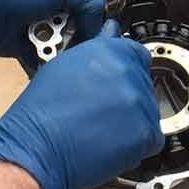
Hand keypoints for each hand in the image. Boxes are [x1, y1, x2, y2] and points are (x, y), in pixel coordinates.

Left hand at [0, 0, 105, 70]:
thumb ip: (91, 2)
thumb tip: (101, 29)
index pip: (101, 0)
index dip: (106, 17)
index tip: (107, 33)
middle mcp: (61, 4)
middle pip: (88, 29)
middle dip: (86, 40)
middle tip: (77, 45)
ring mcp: (45, 26)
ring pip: (70, 48)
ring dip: (66, 55)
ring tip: (56, 53)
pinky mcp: (30, 46)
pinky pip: (48, 62)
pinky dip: (49, 68)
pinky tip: (50, 70)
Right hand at [0, 28, 164, 188]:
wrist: (36, 150)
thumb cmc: (40, 113)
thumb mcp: (64, 66)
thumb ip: (96, 53)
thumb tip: (110, 39)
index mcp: (111, 50)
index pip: (137, 53)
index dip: (126, 69)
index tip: (119, 80)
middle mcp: (129, 72)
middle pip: (143, 81)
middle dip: (126, 95)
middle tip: (101, 110)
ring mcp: (140, 103)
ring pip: (147, 109)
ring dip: (131, 119)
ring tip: (101, 128)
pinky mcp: (146, 133)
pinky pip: (152, 136)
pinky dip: (136, 143)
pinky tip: (110, 142)